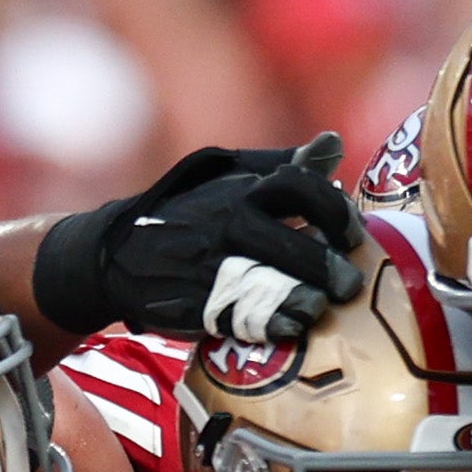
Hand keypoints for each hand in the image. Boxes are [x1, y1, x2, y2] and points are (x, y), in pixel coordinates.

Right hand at [37, 137, 367, 347]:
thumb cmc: (190, 211)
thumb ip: (282, 165)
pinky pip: (244, 318)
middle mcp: (229, 223)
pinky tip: (292, 328)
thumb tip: (333, 144)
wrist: (119, 254)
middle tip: (348, 284)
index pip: (299, 186)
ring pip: (272, 285)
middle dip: (328, 268)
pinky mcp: (200, 304)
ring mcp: (213, 265)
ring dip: (305, 300)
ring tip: (319, 307)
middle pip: (292, 244)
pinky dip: (272, 325)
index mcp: (242, 188)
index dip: (334, 209)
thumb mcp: (228, 175)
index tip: (352, 232)